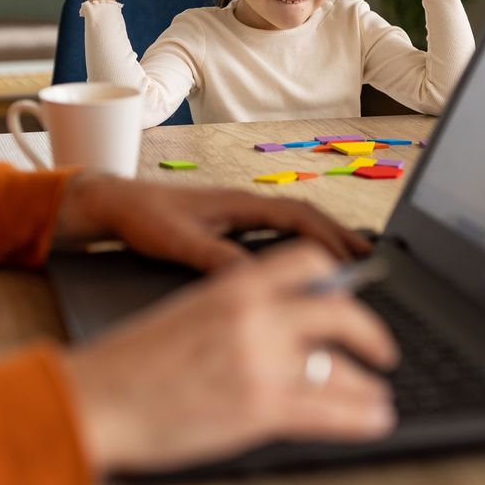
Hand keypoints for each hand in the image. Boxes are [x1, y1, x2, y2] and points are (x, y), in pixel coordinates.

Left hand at [54, 174, 370, 270]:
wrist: (113, 205)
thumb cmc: (143, 218)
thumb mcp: (179, 242)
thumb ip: (215, 259)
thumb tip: (253, 280)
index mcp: (239, 204)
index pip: (299, 216)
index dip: (330, 236)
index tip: (355, 257)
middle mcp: (243, 204)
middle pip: (305, 216)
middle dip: (339, 234)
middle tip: (371, 258)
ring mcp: (237, 213)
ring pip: (293, 221)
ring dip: (322, 237)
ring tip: (350, 259)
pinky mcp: (228, 224)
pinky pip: (277, 230)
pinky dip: (300, 242)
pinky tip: (304, 262)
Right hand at [64, 242, 399, 472]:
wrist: (95, 398)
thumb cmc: (130, 363)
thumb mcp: (189, 315)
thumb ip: (238, 312)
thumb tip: (281, 325)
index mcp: (234, 285)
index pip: (309, 262)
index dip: (340, 279)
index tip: (351, 297)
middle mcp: (255, 316)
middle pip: (340, 313)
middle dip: (370, 334)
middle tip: (381, 350)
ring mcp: (261, 362)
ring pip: (342, 368)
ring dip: (368, 388)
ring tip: (378, 400)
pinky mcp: (261, 408)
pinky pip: (332, 410)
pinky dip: (362, 416)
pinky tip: (372, 419)